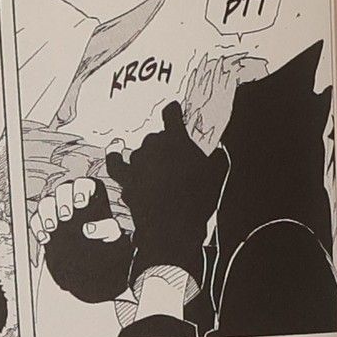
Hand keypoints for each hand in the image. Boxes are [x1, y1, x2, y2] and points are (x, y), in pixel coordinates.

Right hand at [32, 175, 124, 244]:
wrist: (91, 255)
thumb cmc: (103, 238)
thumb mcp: (111, 234)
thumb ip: (107, 228)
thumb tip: (89, 229)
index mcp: (90, 195)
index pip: (83, 184)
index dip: (80, 190)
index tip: (80, 204)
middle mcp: (71, 197)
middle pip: (62, 189)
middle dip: (63, 201)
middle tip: (66, 216)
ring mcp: (56, 208)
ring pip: (46, 202)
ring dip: (47, 213)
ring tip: (53, 227)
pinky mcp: (45, 221)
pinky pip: (36, 218)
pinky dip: (38, 227)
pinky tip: (45, 238)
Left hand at [104, 101, 226, 289]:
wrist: (172, 228)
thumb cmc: (198, 201)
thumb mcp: (217, 176)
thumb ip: (217, 158)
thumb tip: (219, 150)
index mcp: (176, 140)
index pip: (171, 115)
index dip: (172, 111)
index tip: (173, 109)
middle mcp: (152, 147)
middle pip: (154, 138)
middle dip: (163, 145)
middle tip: (173, 159)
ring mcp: (136, 165)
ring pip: (138, 152)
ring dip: (144, 157)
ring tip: (151, 165)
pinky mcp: (126, 182)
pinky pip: (117, 165)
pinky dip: (117, 159)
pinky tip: (117, 155)